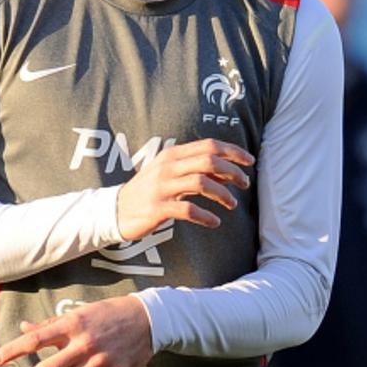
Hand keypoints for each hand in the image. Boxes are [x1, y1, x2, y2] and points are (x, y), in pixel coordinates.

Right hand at [116, 138, 253, 240]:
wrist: (115, 210)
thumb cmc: (150, 191)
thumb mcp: (172, 174)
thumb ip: (198, 170)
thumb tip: (229, 172)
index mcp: (172, 155)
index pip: (209, 145)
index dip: (233, 151)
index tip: (250, 161)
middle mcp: (167, 167)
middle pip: (209, 161)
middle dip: (233, 172)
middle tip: (245, 184)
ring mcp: (161, 187)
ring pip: (201, 183)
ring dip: (223, 194)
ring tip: (232, 204)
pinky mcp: (157, 208)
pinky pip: (188, 210)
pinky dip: (206, 216)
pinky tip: (214, 222)